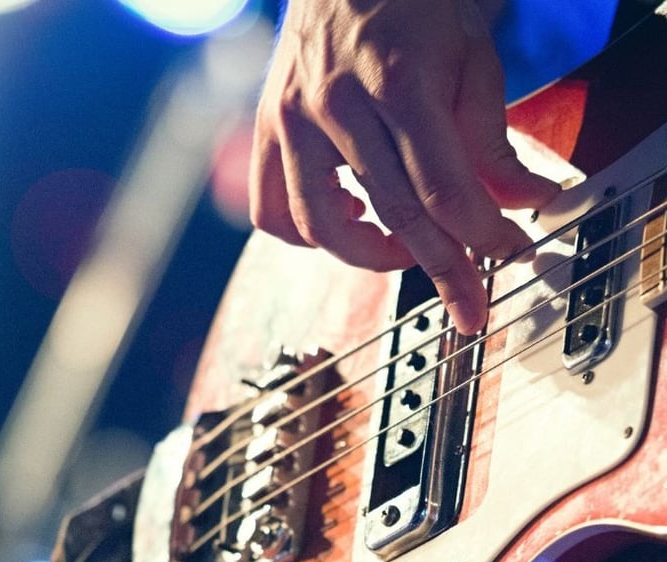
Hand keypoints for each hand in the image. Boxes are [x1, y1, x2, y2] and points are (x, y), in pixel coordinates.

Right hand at [250, 0, 559, 332]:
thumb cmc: (412, 4)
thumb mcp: (471, 56)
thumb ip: (492, 137)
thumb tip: (522, 200)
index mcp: (397, 80)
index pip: (443, 187)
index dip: (481, 233)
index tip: (506, 254)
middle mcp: (336, 105)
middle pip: (394, 217)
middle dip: (443, 270)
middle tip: (469, 303)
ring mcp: (293, 121)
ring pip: (322, 228)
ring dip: (370, 257)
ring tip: (404, 250)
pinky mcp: (268, 131)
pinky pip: (272, 211)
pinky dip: (308, 235)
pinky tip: (346, 220)